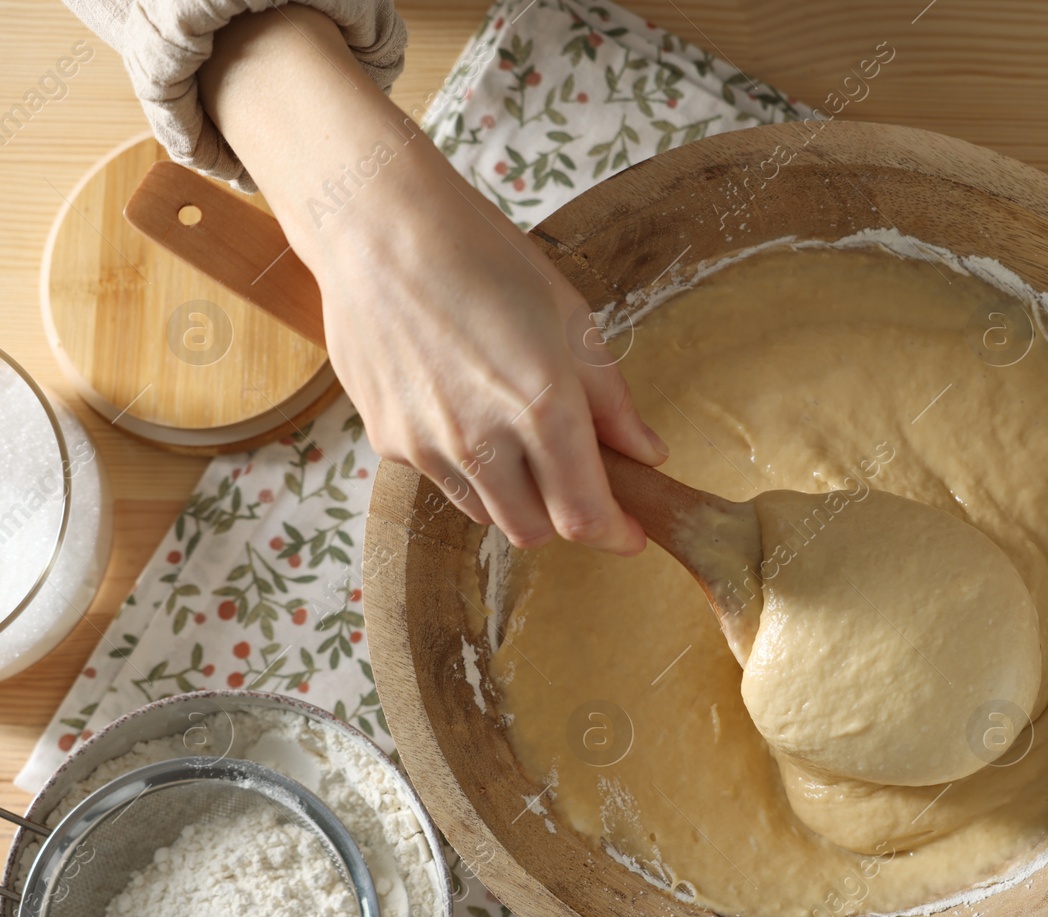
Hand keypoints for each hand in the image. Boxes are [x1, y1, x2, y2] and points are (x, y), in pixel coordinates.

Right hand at [199, 4, 666, 553]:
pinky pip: (441, 480)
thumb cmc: (486, 259)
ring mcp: (428, 446)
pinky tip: (467, 409)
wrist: (379, 229)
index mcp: (543, 409)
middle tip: (578, 478)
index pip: (584, 517)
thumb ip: (612, 401)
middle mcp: (483, 441)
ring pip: (487, 514)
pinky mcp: (389, 440)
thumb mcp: (572, 320)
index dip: (615, 536)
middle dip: (564, 517)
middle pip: (535, 532)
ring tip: (519, 434)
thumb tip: (648, 454)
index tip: (631, 534)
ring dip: (515, 496)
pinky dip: (468, 468)